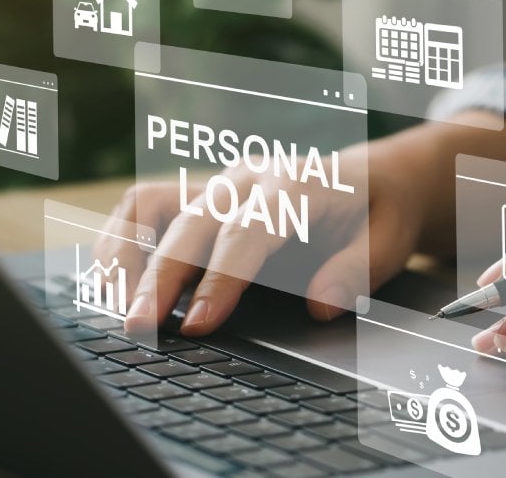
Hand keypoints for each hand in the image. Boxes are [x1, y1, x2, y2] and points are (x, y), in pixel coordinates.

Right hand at [94, 140, 429, 337]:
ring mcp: (218, 183)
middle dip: (160, 277)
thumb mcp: (391, 239)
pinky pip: (143, 208)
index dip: (221, 278)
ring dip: (126, 255)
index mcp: (298, 182)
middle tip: (142, 330)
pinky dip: (120, 242)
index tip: (202, 325)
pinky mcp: (199, 197)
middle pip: (191, 221)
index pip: (249, 229)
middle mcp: (249, 177)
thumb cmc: (381, 210)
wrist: (374, 177)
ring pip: (151, 204)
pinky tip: (113, 284)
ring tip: (117, 309)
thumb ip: (358, 269)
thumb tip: (321, 304)